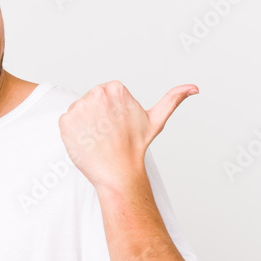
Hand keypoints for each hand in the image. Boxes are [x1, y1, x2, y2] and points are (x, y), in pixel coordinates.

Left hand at [58, 80, 197, 191]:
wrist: (118, 171)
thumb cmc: (136, 147)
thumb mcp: (156, 120)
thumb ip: (173, 99)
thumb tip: (194, 88)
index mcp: (115, 88)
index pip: (105, 95)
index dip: (110, 112)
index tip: (117, 125)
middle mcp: (96, 93)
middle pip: (90, 101)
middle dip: (97, 116)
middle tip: (108, 134)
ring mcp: (79, 107)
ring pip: (79, 112)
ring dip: (85, 124)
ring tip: (99, 139)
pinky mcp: (66, 121)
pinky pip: (67, 123)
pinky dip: (74, 133)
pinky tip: (87, 142)